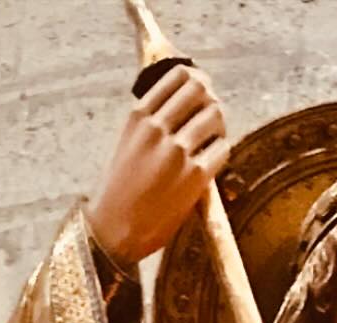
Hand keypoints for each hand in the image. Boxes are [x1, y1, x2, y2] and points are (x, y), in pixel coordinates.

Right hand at [84, 64, 229, 266]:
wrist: (114, 234)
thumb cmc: (119, 194)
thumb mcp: (127, 145)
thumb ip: (150, 123)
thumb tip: (182, 105)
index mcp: (138, 117)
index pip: (177, 75)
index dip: (196, 80)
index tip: (200, 91)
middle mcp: (157, 129)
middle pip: (200, 89)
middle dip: (210, 99)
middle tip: (211, 116)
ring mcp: (177, 152)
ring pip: (215, 115)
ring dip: (220, 124)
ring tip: (213, 139)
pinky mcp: (194, 177)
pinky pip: (222, 148)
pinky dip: (221, 151)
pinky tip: (212, 162)